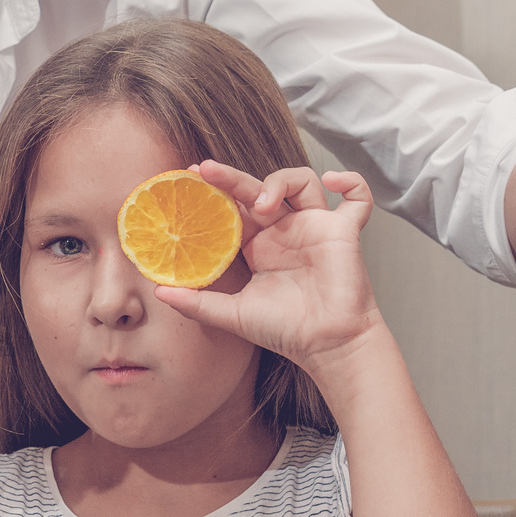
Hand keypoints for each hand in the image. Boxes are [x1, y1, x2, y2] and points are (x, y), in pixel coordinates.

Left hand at [154, 164, 382, 367]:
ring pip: (302, 182)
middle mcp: (286, 230)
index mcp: (260, 244)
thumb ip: (197, 302)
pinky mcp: (344, 232)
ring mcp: (315, 227)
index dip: (216, 192)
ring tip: (264, 205)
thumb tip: (158, 293)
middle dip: (233, 177)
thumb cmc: (285, 330)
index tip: (191, 178)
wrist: (325, 345)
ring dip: (281, 182)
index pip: (235, 207)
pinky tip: (333, 180)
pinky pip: (357, 199)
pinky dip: (352, 183)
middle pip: (259, 188)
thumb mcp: (232, 314)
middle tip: (206, 170)